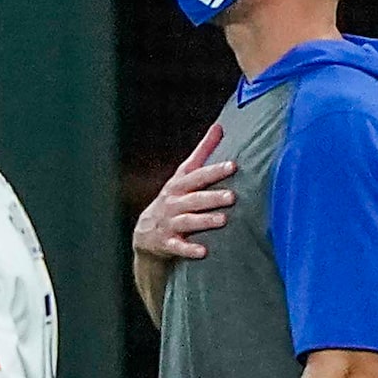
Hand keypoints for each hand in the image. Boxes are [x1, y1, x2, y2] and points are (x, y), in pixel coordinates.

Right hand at [133, 124, 236, 269]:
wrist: (145, 233)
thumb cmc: (173, 199)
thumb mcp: (183, 175)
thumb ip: (202, 152)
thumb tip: (219, 126)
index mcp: (178, 185)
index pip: (196, 175)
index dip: (213, 170)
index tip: (232, 166)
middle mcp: (173, 203)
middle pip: (193, 198)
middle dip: (211, 197)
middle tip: (232, 196)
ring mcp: (168, 223)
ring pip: (187, 221)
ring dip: (204, 220)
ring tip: (223, 220)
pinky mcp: (166, 243)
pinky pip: (178, 247)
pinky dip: (189, 249)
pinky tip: (203, 251)